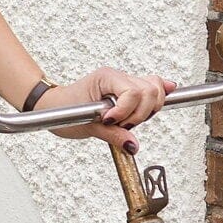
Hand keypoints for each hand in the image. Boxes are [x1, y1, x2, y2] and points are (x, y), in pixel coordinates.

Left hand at [32, 67, 177, 154]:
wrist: (53, 106)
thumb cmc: (63, 109)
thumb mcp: (86, 126)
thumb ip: (113, 136)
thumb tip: (133, 146)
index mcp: (106, 78)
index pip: (133, 91)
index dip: (127, 111)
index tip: (111, 122)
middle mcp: (118, 76)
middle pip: (150, 90)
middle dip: (140, 114)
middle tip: (122, 126)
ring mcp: (125, 82)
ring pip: (154, 89)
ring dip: (147, 110)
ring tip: (128, 122)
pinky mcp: (129, 90)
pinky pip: (152, 87)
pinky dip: (158, 96)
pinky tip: (169, 93)